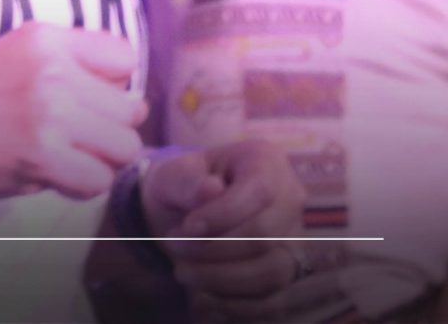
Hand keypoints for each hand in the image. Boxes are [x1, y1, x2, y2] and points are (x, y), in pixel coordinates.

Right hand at [0, 22, 143, 200]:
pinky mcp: (43, 154)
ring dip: (99, 161)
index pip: (123, 57)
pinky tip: (48, 175)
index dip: (112, 86)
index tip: (85, 101)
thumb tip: (132, 101)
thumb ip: (68, 68)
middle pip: (131, 109)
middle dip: (108, 130)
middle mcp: (52, 68)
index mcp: (44, 38)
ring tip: (62, 157)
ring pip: (125, 147)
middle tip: (70, 138)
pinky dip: (79, 187)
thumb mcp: (14, 60)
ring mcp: (49, 111)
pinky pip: (100, 181)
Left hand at [144, 141, 322, 320]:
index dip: (223, 215)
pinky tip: (202, 299)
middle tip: (174, 248)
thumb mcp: (173, 174)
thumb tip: (211, 190)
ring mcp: (294, 240)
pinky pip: (273, 301)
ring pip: (273, 272)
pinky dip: (235, 306)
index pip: (260, 191)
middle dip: (215, 249)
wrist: (184, 209)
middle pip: (267, 235)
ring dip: (223, 279)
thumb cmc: (182, 185)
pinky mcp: (287, 274)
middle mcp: (292, 200)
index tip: (186, 227)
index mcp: (266, 162)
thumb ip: (187, 181)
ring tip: (182, 273)